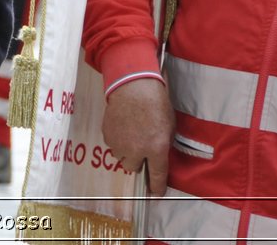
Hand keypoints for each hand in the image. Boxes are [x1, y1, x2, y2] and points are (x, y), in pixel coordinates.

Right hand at [102, 78, 173, 195]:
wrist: (133, 85)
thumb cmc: (156, 103)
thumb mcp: (169, 126)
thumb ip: (163, 145)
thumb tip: (157, 155)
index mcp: (156, 149)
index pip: (157, 176)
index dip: (156, 186)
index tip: (155, 192)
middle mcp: (136, 150)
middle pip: (133, 168)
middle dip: (137, 160)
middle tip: (140, 147)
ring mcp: (120, 143)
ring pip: (120, 157)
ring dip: (125, 150)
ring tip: (130, 133)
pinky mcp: (107, 134)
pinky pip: (112, 145)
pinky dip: (116, 140)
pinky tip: (122, 126)